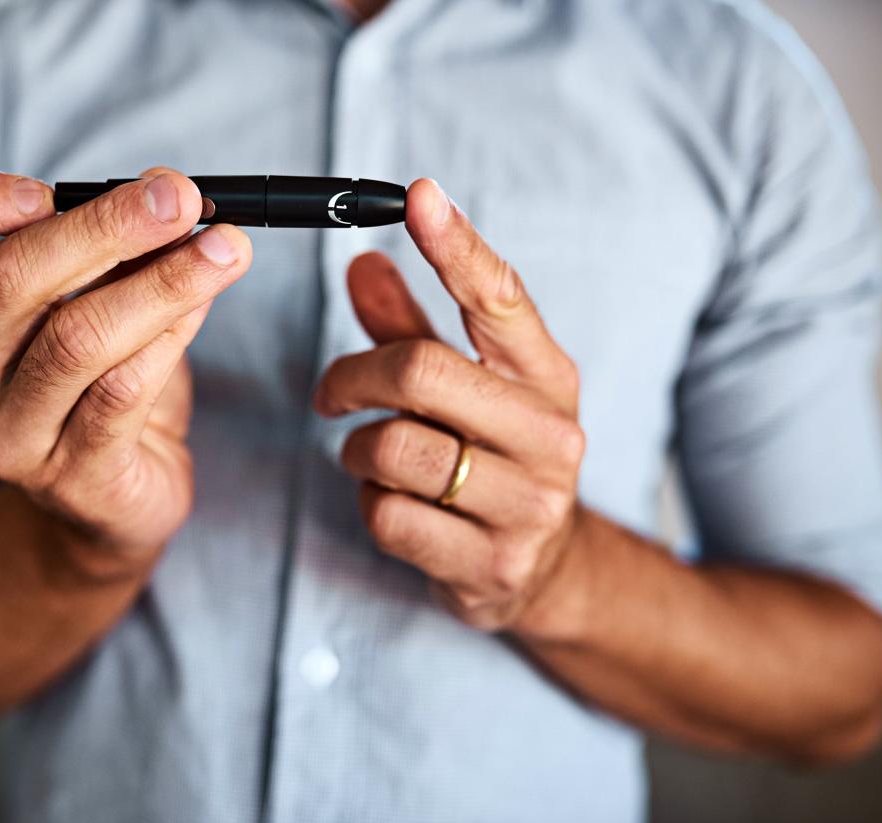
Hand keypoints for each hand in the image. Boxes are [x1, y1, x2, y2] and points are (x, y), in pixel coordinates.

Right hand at [0, 167, 251, 566]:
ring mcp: (12, 435)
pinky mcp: (72, 476)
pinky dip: (170, 339)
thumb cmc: (106, 392)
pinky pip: (121, 393)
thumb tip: (170, 196)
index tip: (46, 188)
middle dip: (106, 227)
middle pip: (13, 279)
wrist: (115, 506)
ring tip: (223, 248)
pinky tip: (204, 308)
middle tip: (178, 197)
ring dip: (162, 282)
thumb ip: (118, 256)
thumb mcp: (101, 308)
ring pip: (76, 338)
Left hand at [314, 179, 586, 636]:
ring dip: (357, 449)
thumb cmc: (493, 456)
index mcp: (547, 376)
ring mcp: (526, 503)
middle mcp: (550, 434)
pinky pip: (387, 515)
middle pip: (419, 371)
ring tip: (371, 455)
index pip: (499, 298)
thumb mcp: (467, 387)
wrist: (544, 568)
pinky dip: (370, 503)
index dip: (456, 244)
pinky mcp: (491, 562)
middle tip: (331, 391)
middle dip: (353, 377)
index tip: (419, 195)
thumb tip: (363, 263)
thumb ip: (412, 327)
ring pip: (392, 448)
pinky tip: (395, 503)